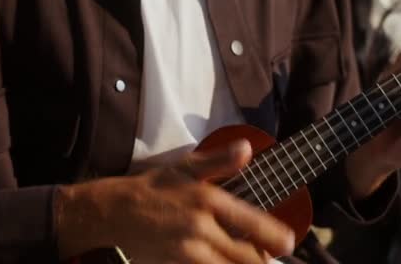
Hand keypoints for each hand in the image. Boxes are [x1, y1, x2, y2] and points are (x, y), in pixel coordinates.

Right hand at [56, 140, 294, 263]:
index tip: (288, 243)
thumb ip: (219, 160)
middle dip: (263, 260)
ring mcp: (188, 251)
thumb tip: (248, 148)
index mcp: (207, 199)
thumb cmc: (150, 188)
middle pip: (247, 257)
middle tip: (271, 258)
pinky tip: (223, 261)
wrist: (112, 213)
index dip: (275, 238)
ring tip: (252, 261)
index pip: (252, 224)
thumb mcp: (184, 167)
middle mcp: (201, 228)